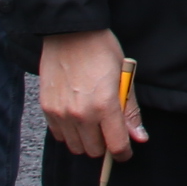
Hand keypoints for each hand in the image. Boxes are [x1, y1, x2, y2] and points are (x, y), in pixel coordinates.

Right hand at [41, 28, 143, 163]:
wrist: (69, 32)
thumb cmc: (101, 50)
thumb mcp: (124, 76)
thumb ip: (130, 110)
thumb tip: (139, 137)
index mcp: (105, 106)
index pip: (116, 146)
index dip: (124, 153)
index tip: (126, 151)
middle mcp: (81, 114)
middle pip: (94, 151)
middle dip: (105, 145)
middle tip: (109, 128)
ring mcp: (61, 113)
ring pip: (76, 147)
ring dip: (86, 141)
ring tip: (92, 122)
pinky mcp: (47, 109)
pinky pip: (59, 136)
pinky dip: (70, 133)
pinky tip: (76, 116)